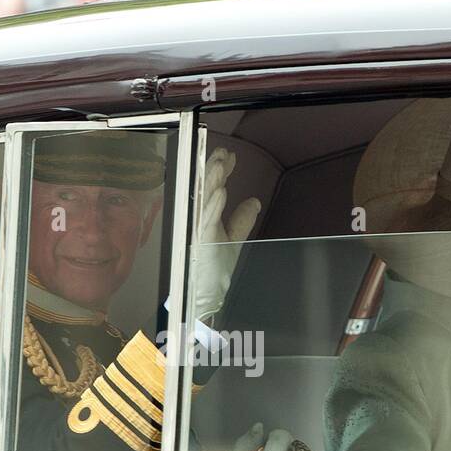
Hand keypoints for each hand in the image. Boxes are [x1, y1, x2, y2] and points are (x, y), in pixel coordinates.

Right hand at [190, 148, 259, 322]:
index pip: (213, 188)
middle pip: (204, 189)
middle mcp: (196, 222)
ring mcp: (196, 232)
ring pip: (203, 200)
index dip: (222, 171)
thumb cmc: (212, 272)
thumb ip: (241, 219)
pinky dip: (213, 205)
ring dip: (212, 181)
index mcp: (204, 219)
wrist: (205, 297)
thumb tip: (254, 201)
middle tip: (223, 153)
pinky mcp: (199, 244)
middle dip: (213, 169)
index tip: (231, 156)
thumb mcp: (233, 239)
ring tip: (221, 163)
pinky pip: (206, 221)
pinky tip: (220, 191)